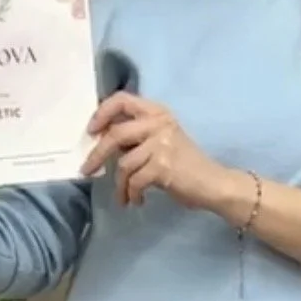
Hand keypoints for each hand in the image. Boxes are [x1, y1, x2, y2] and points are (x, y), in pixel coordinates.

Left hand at [82, 93, 246, 216]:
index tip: (91, 131)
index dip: (102, 113)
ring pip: (123, 163)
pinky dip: (132, 194)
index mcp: (158, 112)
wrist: (214, 184)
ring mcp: (162, 144)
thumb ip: (138, 135)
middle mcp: (160, 123)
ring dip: (119, 185)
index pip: (122, 100)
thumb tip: (103, 141)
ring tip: (124, 196)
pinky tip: (137, 200)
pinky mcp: (163, 166)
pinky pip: (134, 181)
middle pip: (115, 134)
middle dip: (96, 155)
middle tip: (87, 170)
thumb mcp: (163, 140)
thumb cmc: (186, 165)